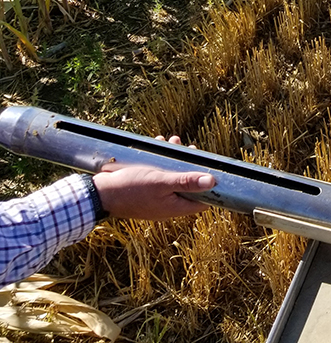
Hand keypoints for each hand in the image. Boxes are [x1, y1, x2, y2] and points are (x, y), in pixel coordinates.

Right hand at [93, 135, 215, 219]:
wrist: (99, 194)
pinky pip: (159, 174)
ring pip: (173, 176)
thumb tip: (212, 182)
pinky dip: (161, 160)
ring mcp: (157, 197)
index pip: (203, 200)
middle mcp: (168, 204)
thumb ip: (186, 182)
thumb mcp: (161, 182)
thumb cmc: (130, 188)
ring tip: (173, 141)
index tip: (212, 167)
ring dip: (175, 158)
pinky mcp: (146, 189)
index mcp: (176, 207)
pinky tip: (158, 144)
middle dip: (191, 165)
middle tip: (190, 148)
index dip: (210, 185)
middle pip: (189, 185)